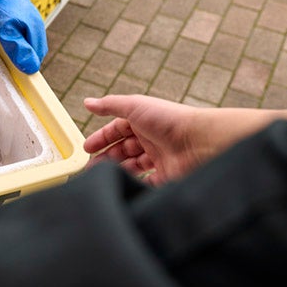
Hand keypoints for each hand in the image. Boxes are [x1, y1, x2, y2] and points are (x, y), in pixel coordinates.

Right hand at [82, 95, 202, 185]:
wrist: (199, 143)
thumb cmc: (170, 120)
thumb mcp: (134, 106)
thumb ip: (110, 105)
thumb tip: (87, 102)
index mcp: (144, 121)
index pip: (118, 129)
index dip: (102, 138)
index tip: (87, 148)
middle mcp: (152, 138)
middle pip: (124, 149)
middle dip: (106, 157)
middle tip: (90, 167)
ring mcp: (160, 158)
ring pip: (133, 166)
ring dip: (118, 170)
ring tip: (102, 176)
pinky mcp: (167, 176)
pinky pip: (148, 183)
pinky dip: (135, 183)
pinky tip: (123, 184)